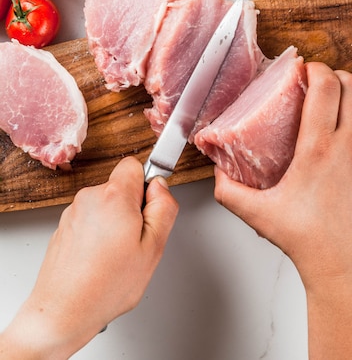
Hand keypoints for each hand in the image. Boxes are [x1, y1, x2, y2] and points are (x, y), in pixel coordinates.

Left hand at [0, 157, 177, 358]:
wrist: (62, 312)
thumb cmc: (105, 286)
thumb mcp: (153, 248)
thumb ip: (164, 208)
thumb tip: (161, 187)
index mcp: (114, 196)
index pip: (134, 164)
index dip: (146, 184)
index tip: (149, 207)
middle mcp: (89, 197)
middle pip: (120, 187)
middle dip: (131, 208)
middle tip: (134, 241)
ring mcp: (73, 212)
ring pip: (106, 205)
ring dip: (114, 223)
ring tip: (115, 256)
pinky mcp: (63, 226)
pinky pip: (91, 220)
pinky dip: (97, 235)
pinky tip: (99, 261)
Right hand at [214, 62, 351, 357]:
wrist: (346, 268)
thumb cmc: (309, 241)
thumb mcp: (259, 214)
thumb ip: (229, 192)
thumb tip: (217, 174)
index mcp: (319, 148)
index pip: (325, 87)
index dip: (315, 69)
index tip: (306, 69)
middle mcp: (350, 146)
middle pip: (351, 85)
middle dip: (335, 74)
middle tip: (320, 79)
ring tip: (341, 94)